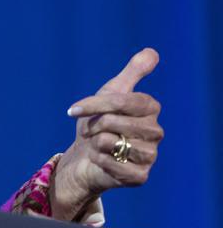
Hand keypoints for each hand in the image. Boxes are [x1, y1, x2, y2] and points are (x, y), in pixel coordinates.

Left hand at [49, 48, 163, 220]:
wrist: (85, 158)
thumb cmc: (98, 123)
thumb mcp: (111, 92)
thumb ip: (132, 72)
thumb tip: (152, 51)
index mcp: (150, 109)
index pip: (121, 101)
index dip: (94, 105)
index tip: (72, 110)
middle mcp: (156, 132)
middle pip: (113, 121)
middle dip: (92, 126)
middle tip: (91, 132)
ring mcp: (150, 155)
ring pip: (110, 142)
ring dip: (94, 143)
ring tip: (98, 146)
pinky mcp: (140, 176)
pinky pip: (111, 163)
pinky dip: (98, 160)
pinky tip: (101, 161)